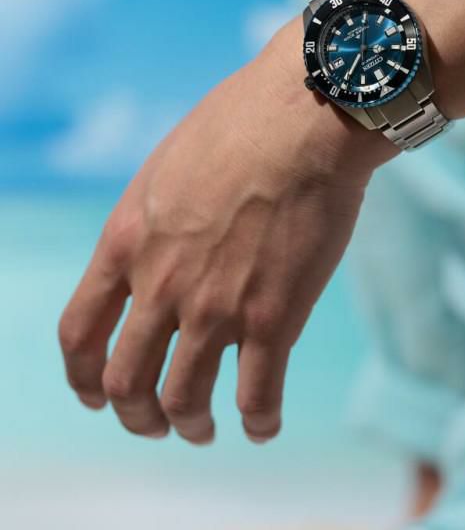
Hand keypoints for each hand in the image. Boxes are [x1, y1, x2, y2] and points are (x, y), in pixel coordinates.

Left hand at [58, 19, 395, 443]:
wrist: (300, 120)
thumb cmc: (241, 125)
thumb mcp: (168, 166)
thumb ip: (154, 217)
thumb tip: (164, 241)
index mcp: (127, 243)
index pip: (79, 332)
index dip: (82, 377)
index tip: (96, 395)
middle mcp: (162, 287)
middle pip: (126, 381)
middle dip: (136, 415)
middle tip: (156, 422)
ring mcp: (215, 308)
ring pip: (185, 401)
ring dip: (192, 425)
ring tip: (205, 429)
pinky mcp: (273, 319)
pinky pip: (257, 396)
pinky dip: (257, 422)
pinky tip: (262, 426)